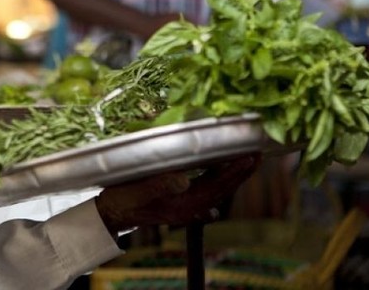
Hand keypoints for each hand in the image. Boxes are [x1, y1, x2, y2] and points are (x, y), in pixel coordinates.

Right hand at [94, 153, 259, 234]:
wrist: (111, 215)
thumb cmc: (122, 201)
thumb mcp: (137, 191)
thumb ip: (159, 186)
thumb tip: (184, 179)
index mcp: (183, 205)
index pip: (216, 187)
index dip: (234, 172)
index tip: (250, 157)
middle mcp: (189, 207)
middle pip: (222, 188)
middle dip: (240, 172)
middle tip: (257, 153)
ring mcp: (185, 206)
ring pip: (215, 189)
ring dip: (231, 174)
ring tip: (244, 159)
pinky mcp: (179, 202)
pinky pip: (205, 191)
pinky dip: (217, 180)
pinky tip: (220, 176)